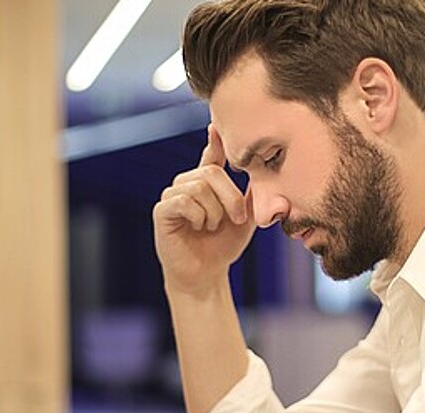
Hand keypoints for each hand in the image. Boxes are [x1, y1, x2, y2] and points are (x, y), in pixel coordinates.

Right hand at [152, 125, 255, 294]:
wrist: (207, 274)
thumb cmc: (224, 246)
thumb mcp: (246, 219)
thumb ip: (251, 195)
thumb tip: (263, 170)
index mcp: (206, 184)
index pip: (211, 156)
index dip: (214, 140)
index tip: (216, 125)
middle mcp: (187, 184)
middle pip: (210, 172)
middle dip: (230, 197)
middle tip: (238, 219)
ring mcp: (172, 196)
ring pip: (198, 187)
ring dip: (214, 212)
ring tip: (212, 227)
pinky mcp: (162, 211)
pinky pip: (183, 201)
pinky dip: (198, 216)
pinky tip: (198, 227)